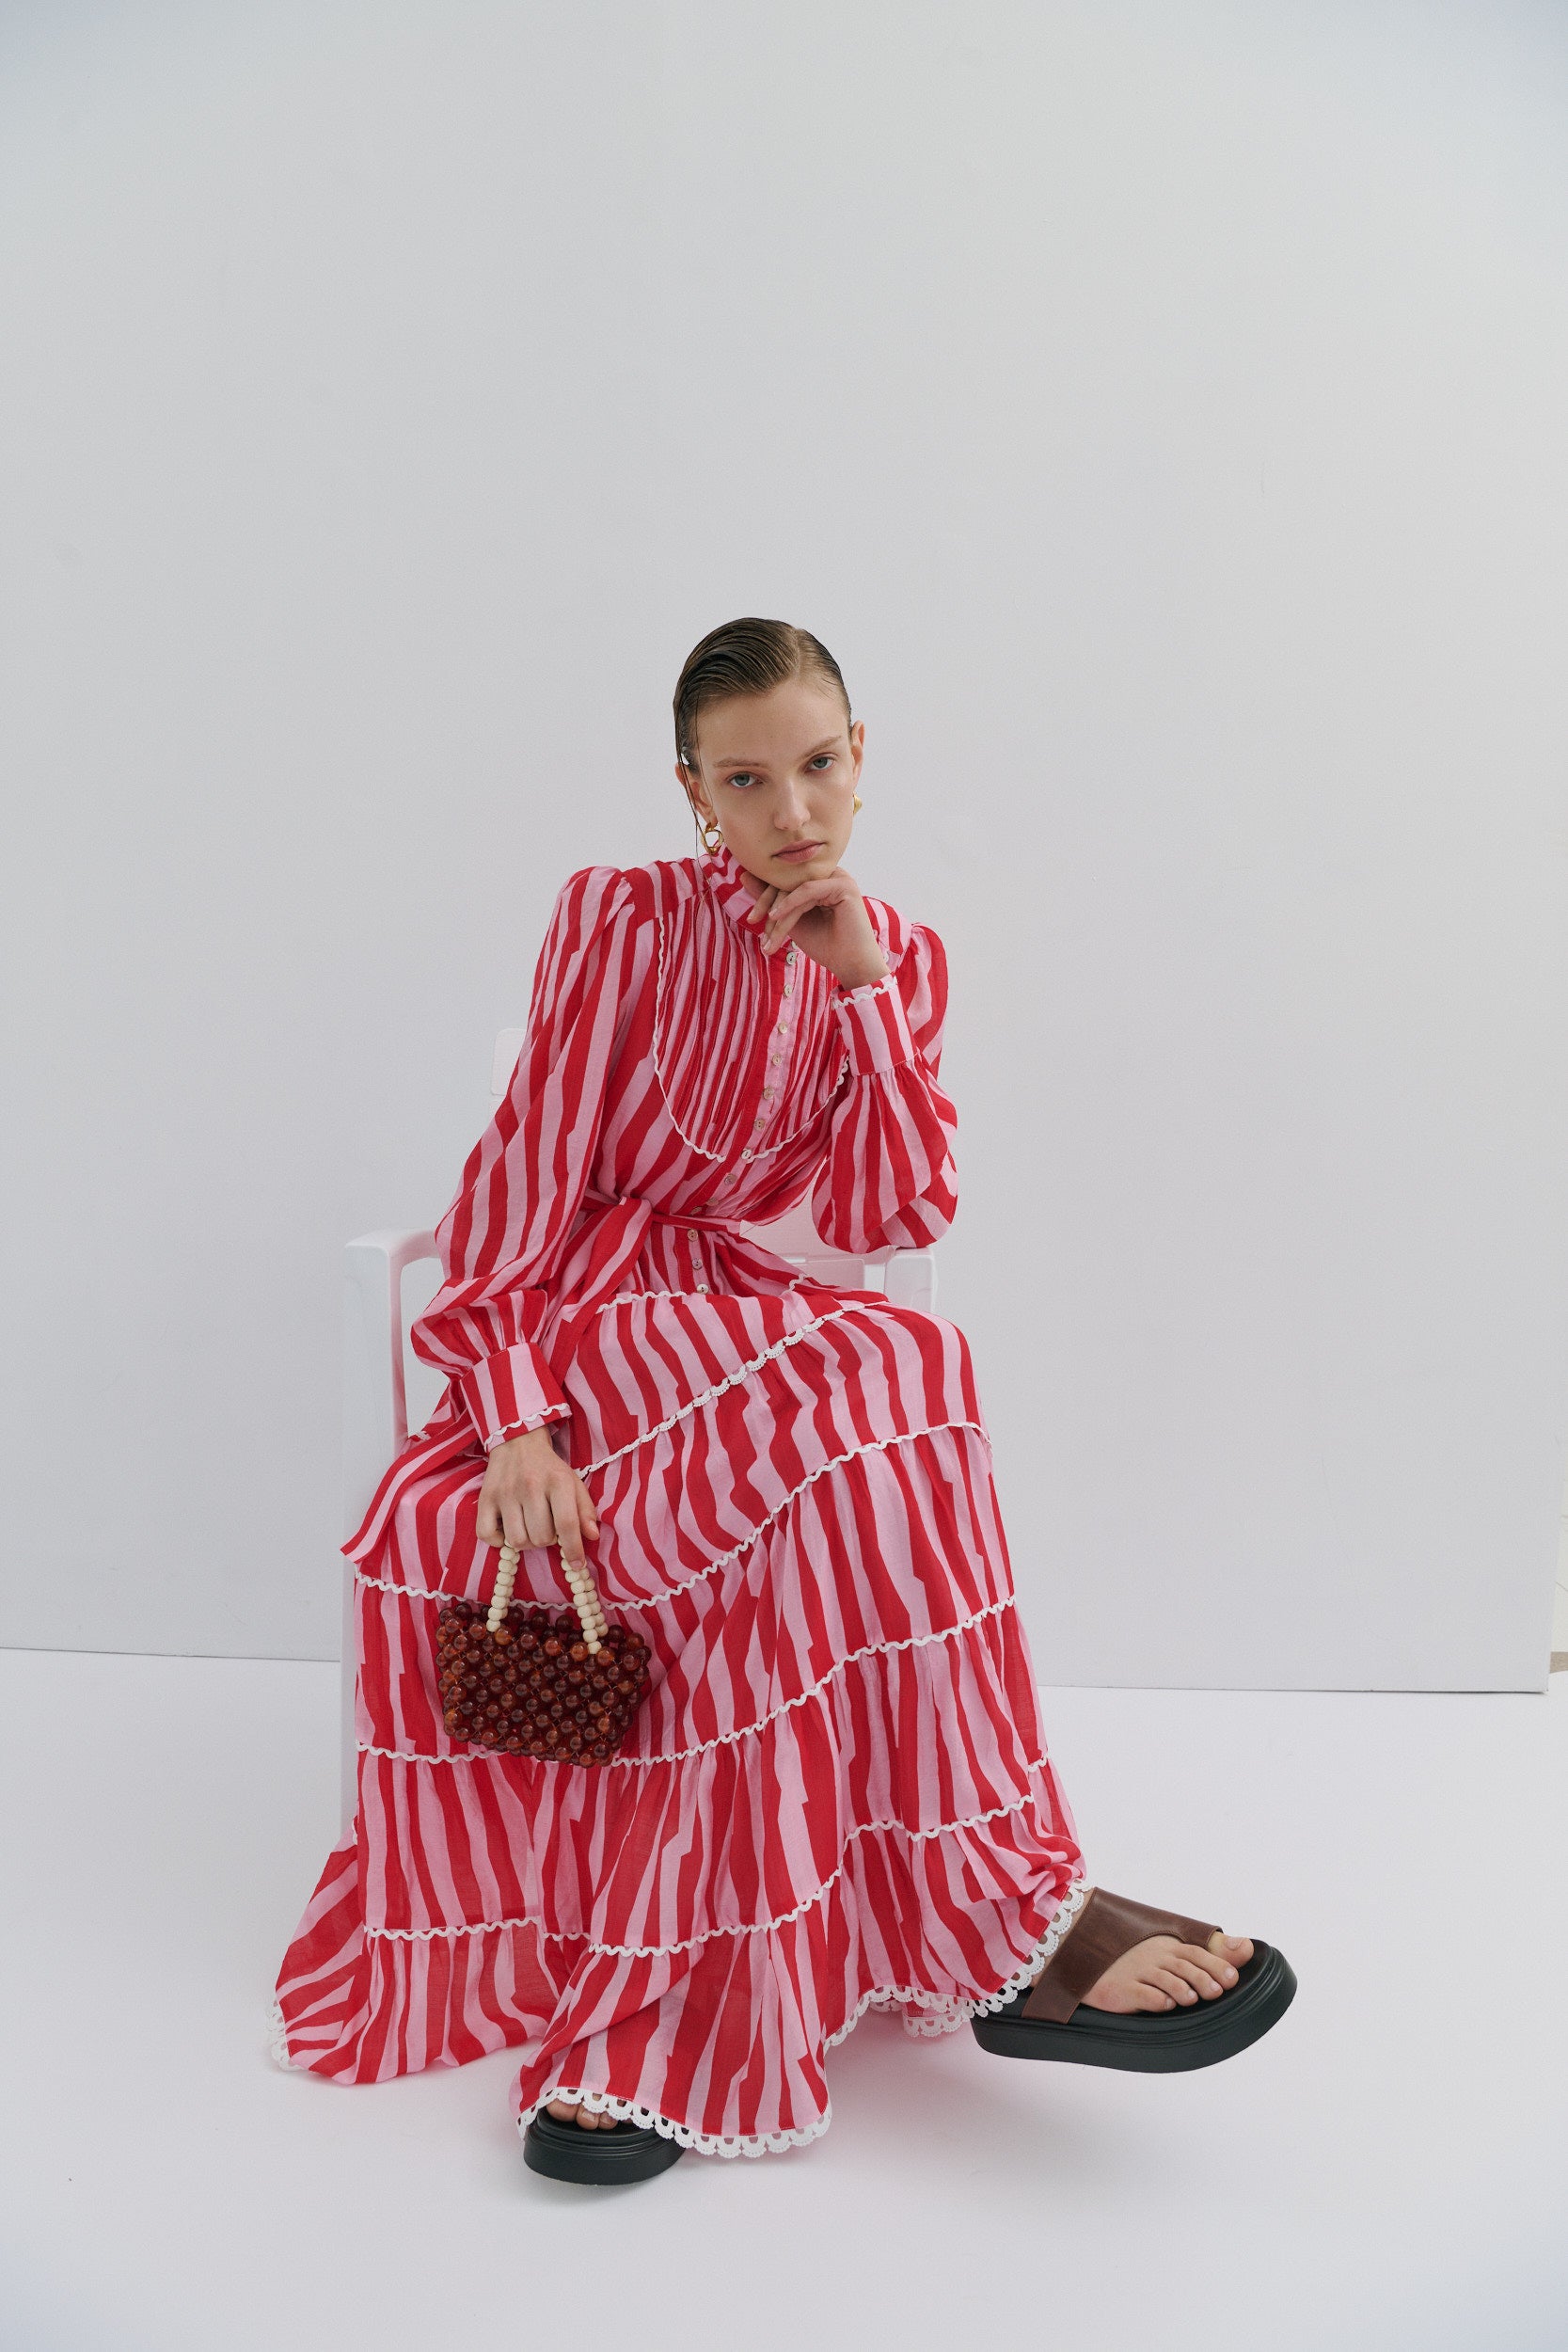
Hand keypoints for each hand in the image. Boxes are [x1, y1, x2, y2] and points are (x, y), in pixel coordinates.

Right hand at [476, 1424, 599, 1575]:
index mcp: (557, 1481)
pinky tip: (507, 1530)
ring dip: (526, 1542)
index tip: (577, 1564)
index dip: (574, 1550)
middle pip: (541, 1537)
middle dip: (548, 1540)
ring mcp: (505, 1492)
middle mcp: (530, 1485)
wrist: (518, 1441)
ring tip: (529, 1528)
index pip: (567, 1524)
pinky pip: (487, 1535)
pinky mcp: (485, 1498)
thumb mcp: (573, 1482)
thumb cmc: (549, 1469)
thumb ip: (585, 1509)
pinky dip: (498, 1541)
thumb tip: (592, 1536)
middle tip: (547, 1528)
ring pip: (517, 1540)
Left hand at [743, 865, 890, 990]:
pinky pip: (808, 890)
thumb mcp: (789, 921)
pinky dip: (790, 904)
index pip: (786, 880)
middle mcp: (830, 874)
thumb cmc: (825, 945)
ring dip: (778, 911)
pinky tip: (775, 917)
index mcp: (820, 879)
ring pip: (795, 887)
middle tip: (753, 922)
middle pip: (789, 880)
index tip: (752, 918)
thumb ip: (770, 900)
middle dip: (767, 902)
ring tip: (768, 934)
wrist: (851, 965)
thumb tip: (744, 876)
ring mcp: (839, 877)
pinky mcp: (844, 886)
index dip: (765, 896)